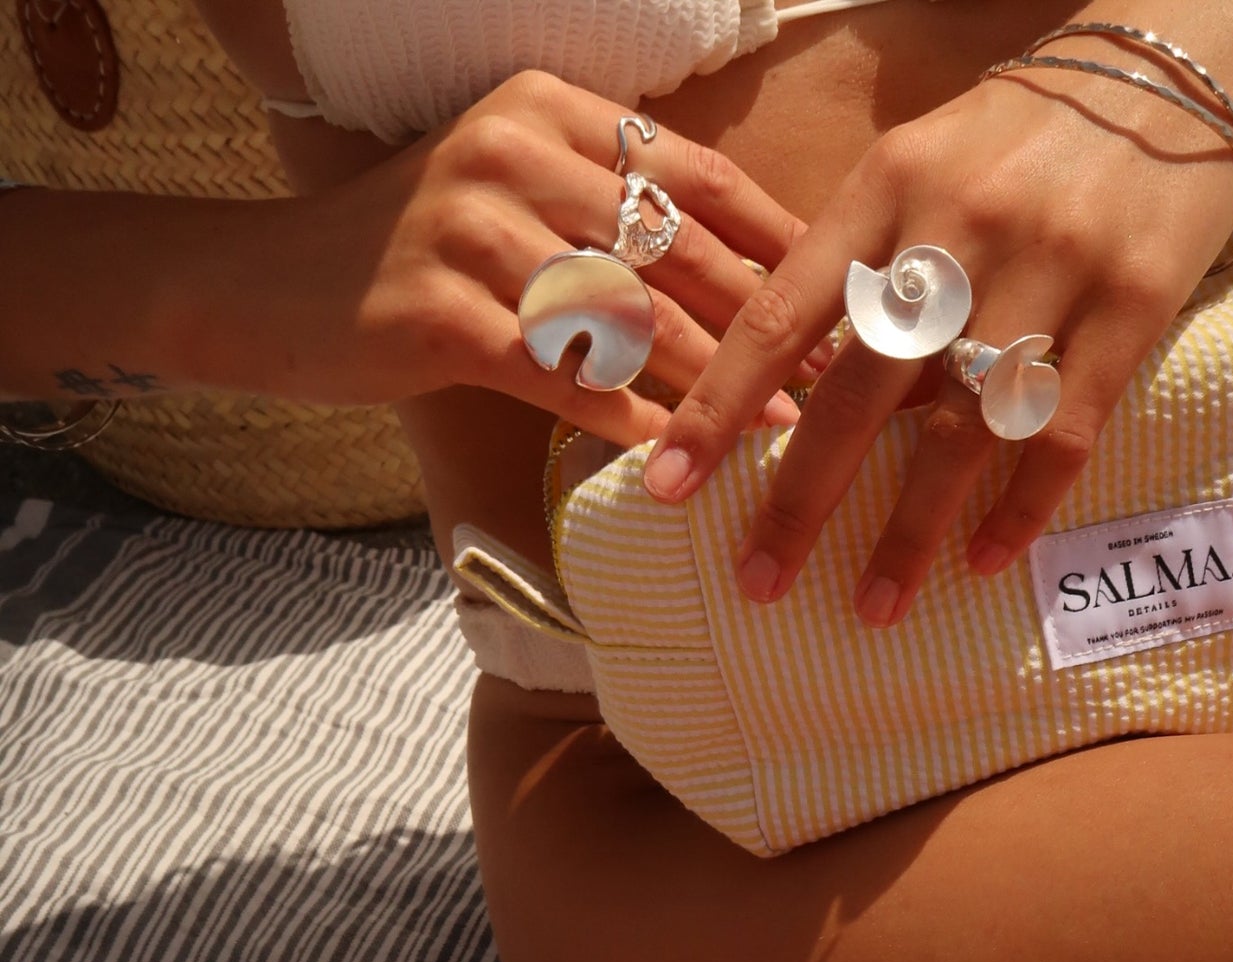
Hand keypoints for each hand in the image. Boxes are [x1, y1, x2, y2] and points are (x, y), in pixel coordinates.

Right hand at [268, 70, 806, 442]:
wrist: (271, 288)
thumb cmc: (414, 256)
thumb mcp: (511, 195)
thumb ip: (606, 213)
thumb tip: (733, 278)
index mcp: (547, 110)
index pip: (694, 172)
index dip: (777, 241)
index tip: (843, 298)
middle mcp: (514, 152)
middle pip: (674, 248)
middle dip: (764, 323)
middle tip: (835, 383)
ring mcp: (473, 230)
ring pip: (627, 319)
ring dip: (712, 385)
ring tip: (779, 434)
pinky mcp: (440, 313)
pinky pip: (560, 379)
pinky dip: (626, 424)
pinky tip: (677, 462)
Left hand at [640, 67, 1232, 617]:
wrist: (1175, 67)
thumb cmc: (1019, 138)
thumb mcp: (919, 171)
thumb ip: (863, 271)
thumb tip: (799, 403)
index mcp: (886, 190)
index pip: (780, 315)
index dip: (719, 409)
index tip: (671, 488)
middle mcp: (959, 230)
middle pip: (859, 390)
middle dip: (802, 498)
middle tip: (759, 579)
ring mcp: (1050, 268)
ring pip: (960, 427)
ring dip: (910, 531)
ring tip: (874, 605)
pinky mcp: (1133, 306)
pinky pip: (1063, 431)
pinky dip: (1021, 507)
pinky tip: (984, 561)